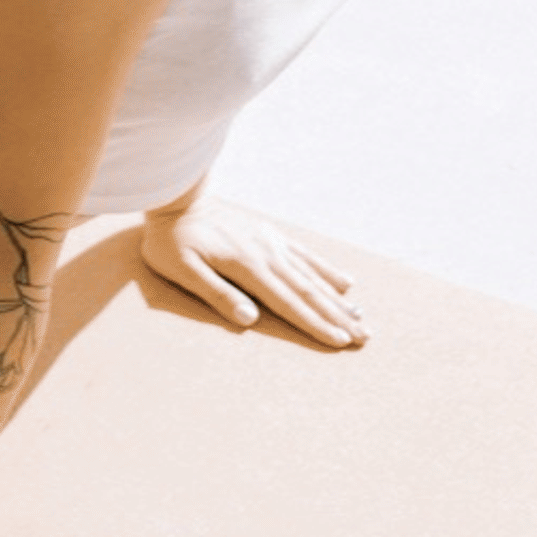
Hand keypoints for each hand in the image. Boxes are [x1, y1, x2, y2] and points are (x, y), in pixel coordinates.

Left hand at [141, 200, 366, 347]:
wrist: (178, 195)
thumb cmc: (172, 239)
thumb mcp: (182, 269)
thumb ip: (216, 293)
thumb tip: (250, 319)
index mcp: (247, 268)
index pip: (288, 303)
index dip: (314, 324)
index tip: (339, 341)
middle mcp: (267, 254)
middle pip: (308, 292)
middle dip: (337, 318)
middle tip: (363, 338)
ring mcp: (272, 243)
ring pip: (312, 276)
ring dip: (338, 300)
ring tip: (362, 318)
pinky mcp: (270, 234)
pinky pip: (305, 255)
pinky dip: (326, 270)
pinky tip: (345, 284)